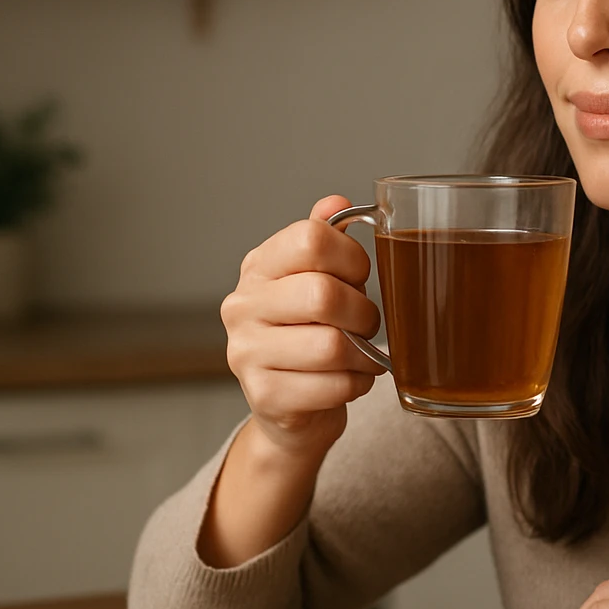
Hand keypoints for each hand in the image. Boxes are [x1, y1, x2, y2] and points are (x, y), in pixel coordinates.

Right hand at [220, 195, 384, 462]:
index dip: (352, 257)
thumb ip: (325, 239)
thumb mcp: (318, 279)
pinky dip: (356, 384)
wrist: (291, 406)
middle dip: (363, 313)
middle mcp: (242, 306)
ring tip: (361, 354)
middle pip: (323, 294)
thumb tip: (335, 202)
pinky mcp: (264, 397)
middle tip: (367, 324)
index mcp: (259, 267)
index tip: (359, 277)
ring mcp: (246, 353)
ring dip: (363, 353)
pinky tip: (349, 380)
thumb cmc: (312, 333)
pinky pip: (332, 386)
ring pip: (331, 346)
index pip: (311, 238)